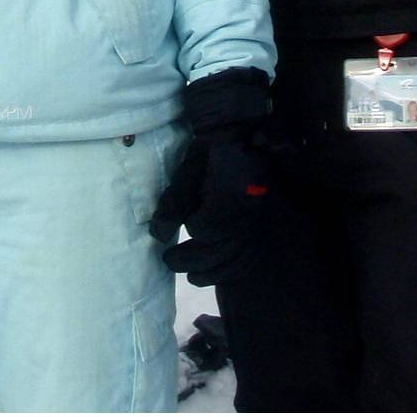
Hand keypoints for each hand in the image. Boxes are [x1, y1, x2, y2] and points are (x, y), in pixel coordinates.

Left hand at [150, 136, 269, 285]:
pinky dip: (225, 274)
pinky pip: (245, 263)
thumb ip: (174, 200)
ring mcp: (255, 226)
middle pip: (217, 250)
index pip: (207, 226)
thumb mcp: (190, 167)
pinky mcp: (258, 233)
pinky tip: (209, 273)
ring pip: (232, 262)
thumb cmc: (214, 152)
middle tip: (168, 259)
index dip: (192, 225)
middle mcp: (246, 215)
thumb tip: (159, 235)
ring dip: (207, 273)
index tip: (182, 222)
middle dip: (189, 259)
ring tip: (188, 273)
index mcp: (230, 195)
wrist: (248, 143)